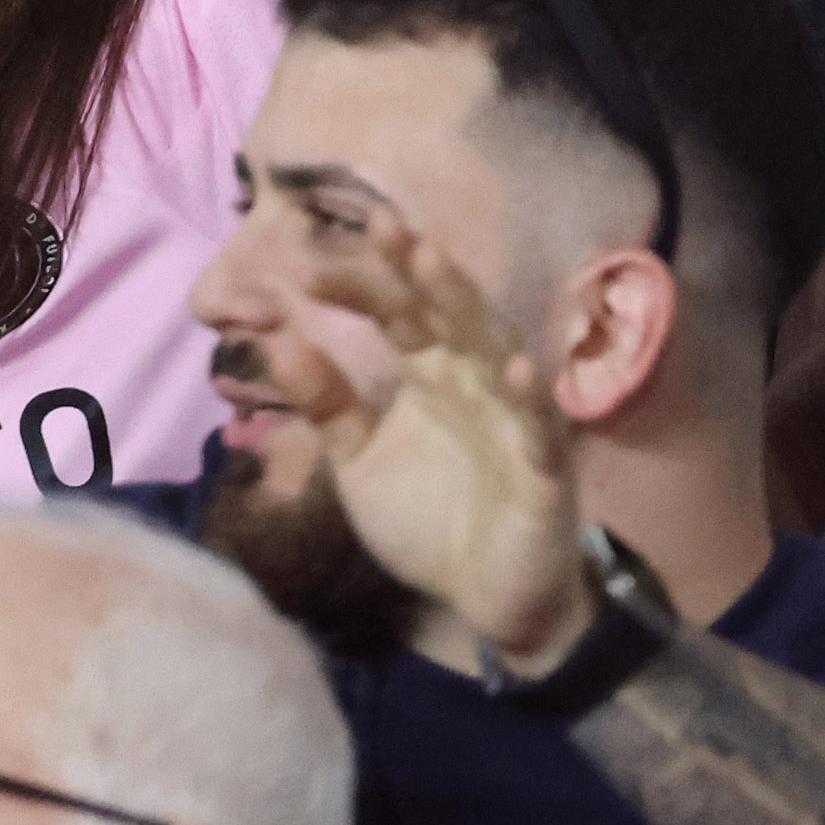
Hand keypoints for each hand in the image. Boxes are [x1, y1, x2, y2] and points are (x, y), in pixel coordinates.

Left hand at [305, 208, 594, 668]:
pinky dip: (531, 397)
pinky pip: (540, 426)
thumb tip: (279, 344)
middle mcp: (473, 380)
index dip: (359, 285)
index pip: (396, 311)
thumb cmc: (429, 518)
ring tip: (434, 264)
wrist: (487, 599)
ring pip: (492, 348)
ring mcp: (513, 416)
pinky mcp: (545, 465)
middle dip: (417, 269)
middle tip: (384, 224)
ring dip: (465, 306)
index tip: (306, 267)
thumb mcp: (359, 462)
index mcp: (430, 372)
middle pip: (446, 312)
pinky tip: (517, 368)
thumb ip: (327, 406)